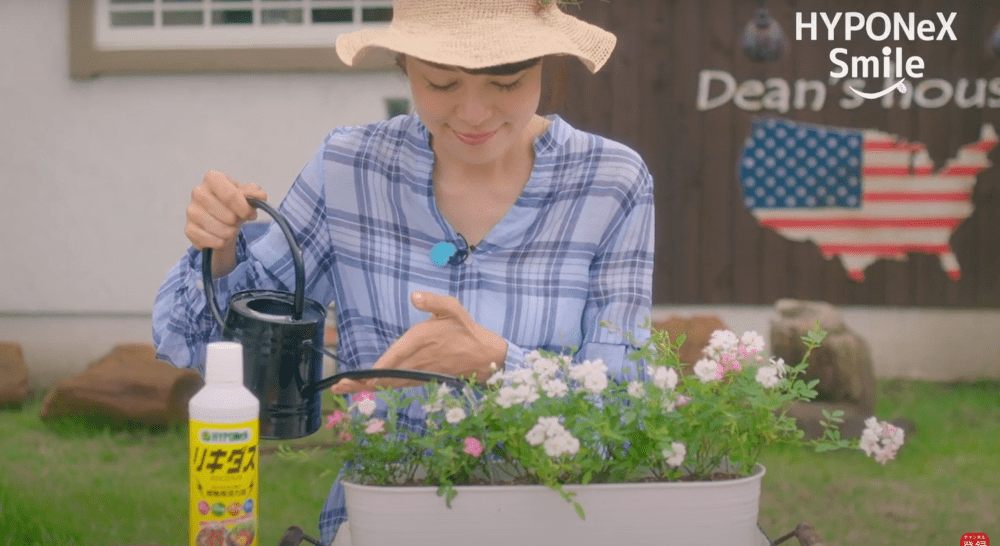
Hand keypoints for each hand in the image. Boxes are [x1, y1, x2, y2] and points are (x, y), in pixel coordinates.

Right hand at [184, 171, 266, 276]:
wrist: (223, 218)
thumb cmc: (235, 203)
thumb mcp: (248, 194)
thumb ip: (255, 193)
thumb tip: (260, 196)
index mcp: (213, 178)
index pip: (231, 196)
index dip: (245, 209)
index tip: (251, 214)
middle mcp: (198, 192)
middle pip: (228, 216)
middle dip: (238, 222)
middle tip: (237, 219)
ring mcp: (191, 211)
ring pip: (222, 231)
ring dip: (231, 233)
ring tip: (229, 227)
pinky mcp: (189, 229)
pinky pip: (213, 242)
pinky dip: (222, 242)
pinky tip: (220, 235)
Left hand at [330, 291, 506, 393]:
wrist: (484, 356)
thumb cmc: (466, 329)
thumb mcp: (453, 308)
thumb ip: (433, 301)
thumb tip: (414, 296)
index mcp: (421, 340)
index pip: (393, 358)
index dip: (374, 370)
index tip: (355, 376)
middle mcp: (417, 359)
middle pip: (386, 374)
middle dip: (362, 382)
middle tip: (338, 387)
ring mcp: (420, 371)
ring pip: (390, 382)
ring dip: (368, 386)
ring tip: (345, 388)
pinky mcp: (423, 377)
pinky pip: (400, 384)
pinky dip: (383, 386)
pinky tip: (370, 385)